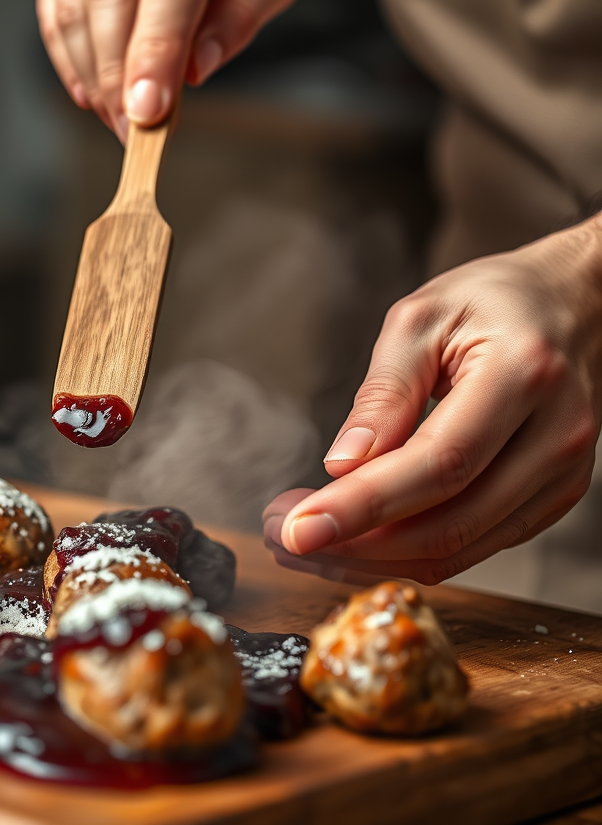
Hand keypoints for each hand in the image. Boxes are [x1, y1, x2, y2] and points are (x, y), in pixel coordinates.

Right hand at [32, 0, 297, 137]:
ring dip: (94, 77)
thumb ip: (244, 15)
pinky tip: (95, 95)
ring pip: (73, 10)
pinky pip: (52, 19)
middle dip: (118, 71)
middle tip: (133, 128)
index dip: (159, 48)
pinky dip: (71, 66)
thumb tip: (196, 68)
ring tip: (120, 119)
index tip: (151, 109)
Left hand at [263, 218, 601, 585]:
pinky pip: (475, 543)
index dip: (363, 506)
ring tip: (306, 539)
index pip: (438, 465)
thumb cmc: (494, 299)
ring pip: (460, 548)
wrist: (575, 302)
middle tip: (283, 536)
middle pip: (449, 523)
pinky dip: (409, 550)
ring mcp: (562, 475)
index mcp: (523, 376)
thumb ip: (384, 393)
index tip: (298, 528)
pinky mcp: (552, 496)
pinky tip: (356, 535)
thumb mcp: (422, 318)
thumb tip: (342, 465)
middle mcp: (556, 437)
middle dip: (354, 542)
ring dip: (373, 556)